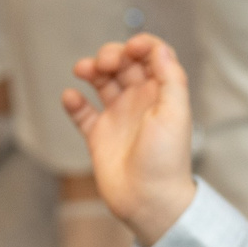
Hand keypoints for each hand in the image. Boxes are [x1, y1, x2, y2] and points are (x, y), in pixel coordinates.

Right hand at [60, 34, 197, 246]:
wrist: (149, 201)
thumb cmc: (166, 160)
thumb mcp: (175, 114)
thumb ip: (170, 78)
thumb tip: (158, 48)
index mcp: (161, 94)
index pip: (152, 57)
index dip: (141, 45)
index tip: (130, 48)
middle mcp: (139, 102)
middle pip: (124, 64)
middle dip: (112, 54)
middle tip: (105, 63)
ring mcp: (118, 118)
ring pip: (102, 82)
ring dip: (91, 69)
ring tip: (83, 70)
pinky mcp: (98, 136)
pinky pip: (82, 112)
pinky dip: (73, 101)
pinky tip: (71, 98)